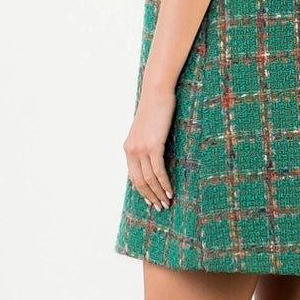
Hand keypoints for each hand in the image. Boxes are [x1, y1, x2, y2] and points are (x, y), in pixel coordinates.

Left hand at [123, 84, 175, 210]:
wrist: (156, 92)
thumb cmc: (156, 108)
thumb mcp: (148, 129)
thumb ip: (148, 143)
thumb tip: (155, 156)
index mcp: (128, 148)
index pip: (133, 176)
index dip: (142, 190)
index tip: (151, 200)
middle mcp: (131, 150)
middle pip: (139, 181)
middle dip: (150, 196)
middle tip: (160, 207)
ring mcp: (141, 149)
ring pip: (149, 179)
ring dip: (158, 193)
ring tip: (167, 203)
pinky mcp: (153, 146)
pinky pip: (158, 171)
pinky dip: (164, 183)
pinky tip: (170, 191)